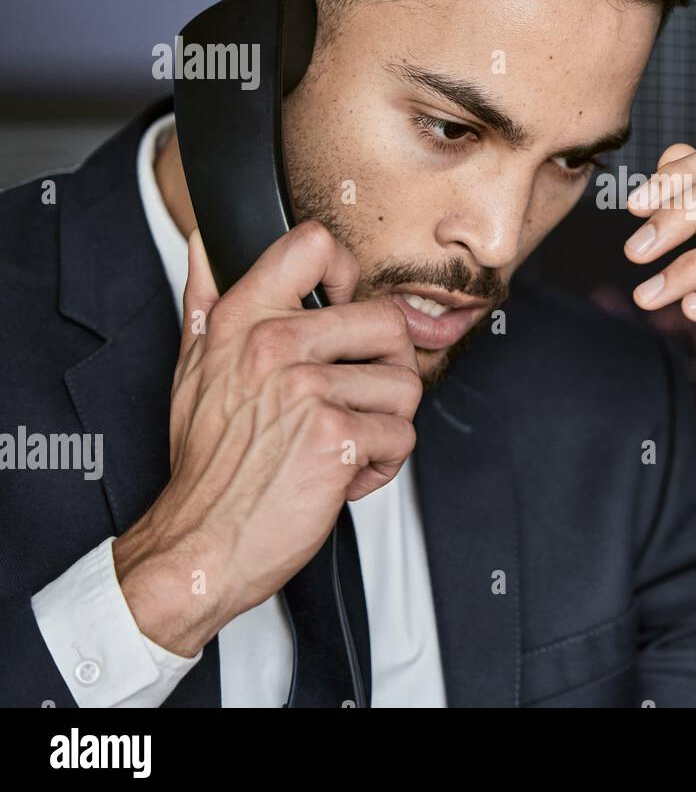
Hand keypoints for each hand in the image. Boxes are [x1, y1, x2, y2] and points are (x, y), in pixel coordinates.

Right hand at [113, 221, 421, 655]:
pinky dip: (383, 465)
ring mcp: (306, 390)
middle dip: (387, 367)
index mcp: (242, 319)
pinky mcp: (336, 438)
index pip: (313, 245)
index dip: (347, 275)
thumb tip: (207, 245)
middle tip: (355, 399)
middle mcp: (273, 345)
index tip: (346, 310)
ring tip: (344, 442)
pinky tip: (344, 473)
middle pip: (388, 319)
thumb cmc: (207, 463)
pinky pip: (402, 437)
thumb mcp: (193, 367)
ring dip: (387, 424)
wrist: (199, 546)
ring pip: (406, 384)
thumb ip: (206, 299)